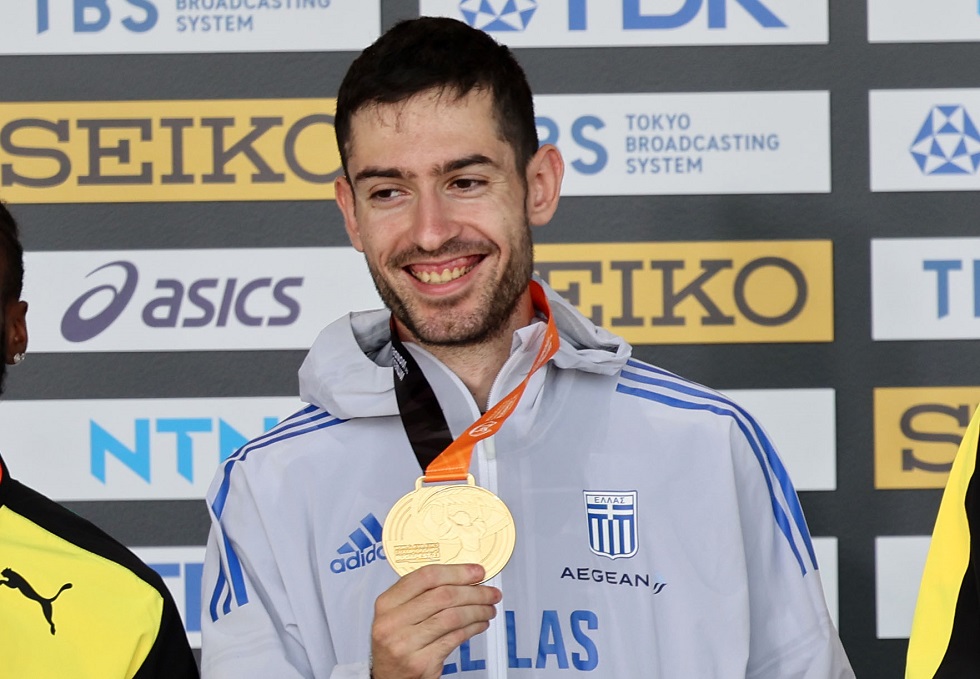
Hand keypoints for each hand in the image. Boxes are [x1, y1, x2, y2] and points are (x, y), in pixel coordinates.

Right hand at [370, 563, 500, 678]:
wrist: (389, 677)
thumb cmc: (396, 642)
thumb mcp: (397, 613)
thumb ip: (421, 594)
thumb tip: (461, 578)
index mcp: (387, 603)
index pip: (426, 577)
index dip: (456, 571)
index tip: (476, 572)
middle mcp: (393, 623)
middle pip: (443, 596)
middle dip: (474, 592)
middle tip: (490, 592)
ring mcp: (406, 644)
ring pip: (453, 617)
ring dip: (478, 611)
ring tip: (488, 609)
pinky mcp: (422, 663)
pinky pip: (455, 638)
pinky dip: (473, 628)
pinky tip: (479, 624)